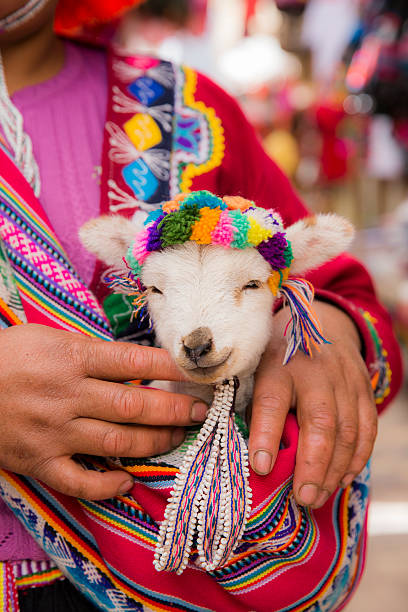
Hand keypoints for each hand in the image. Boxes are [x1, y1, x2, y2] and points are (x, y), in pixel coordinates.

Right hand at [0, 324, 207, 499]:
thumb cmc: (8, 357)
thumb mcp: (48, 338)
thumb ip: (91, 352)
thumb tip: (136, 363)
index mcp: (72, 358)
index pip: (134, 361)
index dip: (171, 367)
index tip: (197, 371)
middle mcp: (68, 396)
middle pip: (134, 404)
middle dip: (175, 408)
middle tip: (201, 411)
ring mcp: (54, 432)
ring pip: (118, 442)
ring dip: (155, 442)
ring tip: (179, 437)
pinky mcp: (39, 462)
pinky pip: (80, 482)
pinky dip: (108, 486)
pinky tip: (128, 482)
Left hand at [249, 301, 376, 507]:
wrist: (322, 323)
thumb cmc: (278, 356)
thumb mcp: (256, 368)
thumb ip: (252, 405)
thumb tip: (252, 456)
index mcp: (278, 364)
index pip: (271, 400)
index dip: (265, 435)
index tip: (260, 468)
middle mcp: (314, 371)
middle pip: (319, 421)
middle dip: (312, 465)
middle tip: (302, 498)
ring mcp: (344, 379)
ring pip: (347, 430)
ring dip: (334, 470)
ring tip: (317, 497)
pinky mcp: (364, 389)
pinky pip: (367, 428)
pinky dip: (357, 458)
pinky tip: (342, 479)